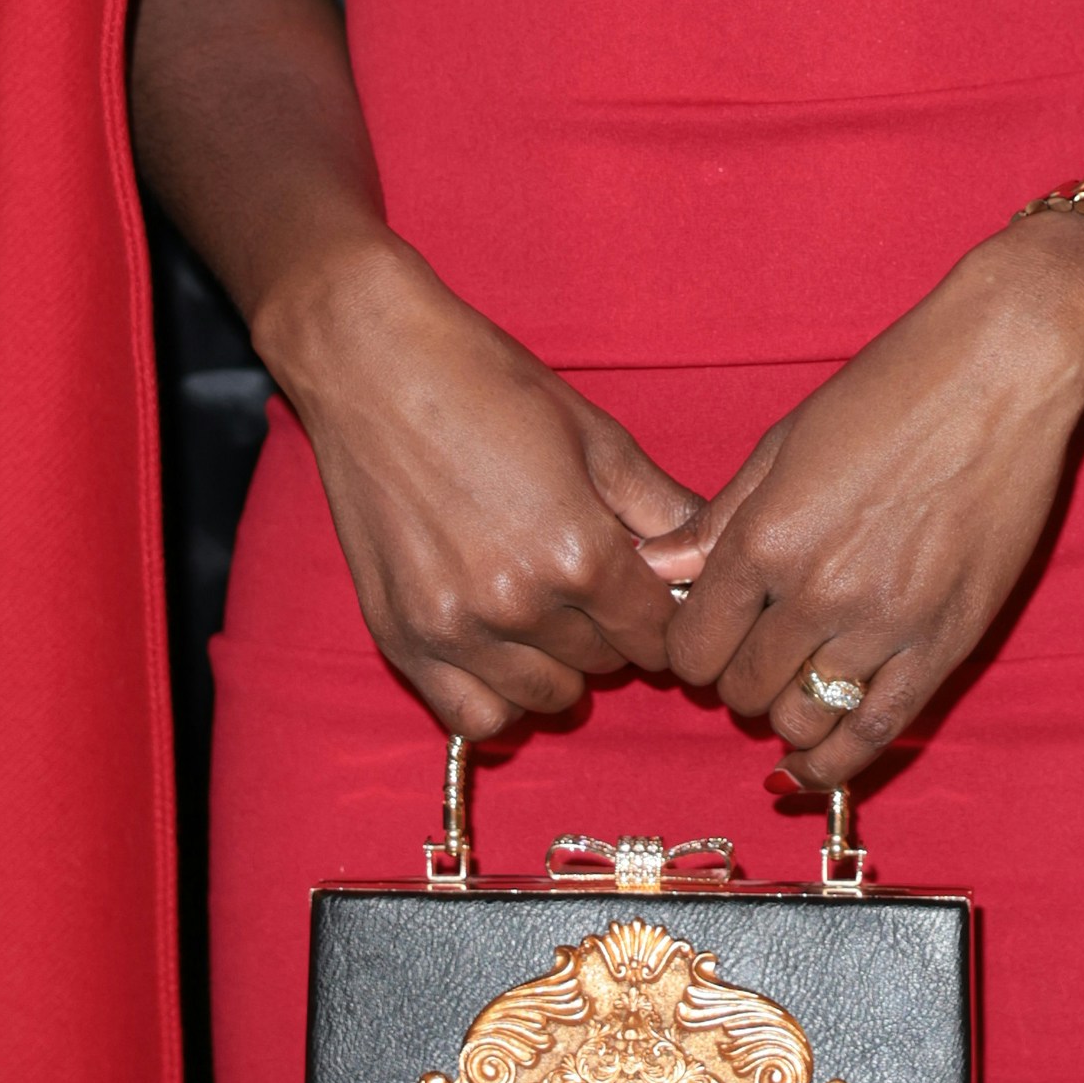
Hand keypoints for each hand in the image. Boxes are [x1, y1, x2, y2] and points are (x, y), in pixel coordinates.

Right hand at [264, 242, 704, 740]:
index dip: (663, 614)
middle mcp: (520, 604)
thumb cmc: (490, 386)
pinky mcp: (401, 637)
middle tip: (592, 584)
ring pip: (545, 697)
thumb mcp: (597, 436)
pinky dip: (499, 697)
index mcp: (580, 553)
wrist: (373, 365)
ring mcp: (455, 628)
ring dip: (559, 665)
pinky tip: (503, 651)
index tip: (649, 592)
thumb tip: (710, 558)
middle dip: (612, 631)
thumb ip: (661, 509)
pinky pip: (472, 717)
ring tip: (547, 612)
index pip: (656, 635)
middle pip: (604, 665)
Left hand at [650, 213, 1083, 773]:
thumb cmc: (890, 390)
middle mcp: (817, 592)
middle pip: (742, 689)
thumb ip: (718, 520)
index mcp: (766, 539)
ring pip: (803, 718)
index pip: (693, 645)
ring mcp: (885, 624)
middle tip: (754, 656)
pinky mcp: (946, 641)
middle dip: (736, 682)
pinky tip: (814, 768)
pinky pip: (878, 730)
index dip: (690, 651)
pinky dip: (838, 763)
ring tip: (792, 689)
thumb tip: (654, 567)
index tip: (707, 639)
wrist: (1000, 371)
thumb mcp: (784, 443)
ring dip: (785, 715)